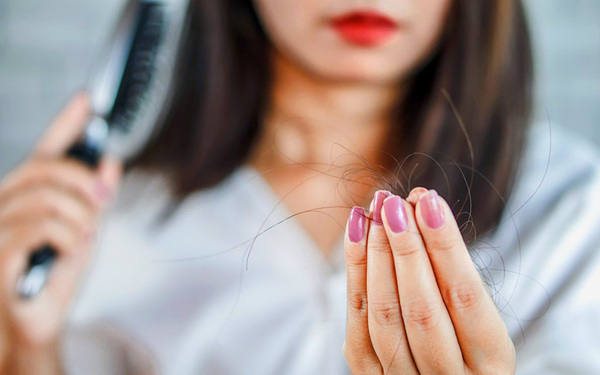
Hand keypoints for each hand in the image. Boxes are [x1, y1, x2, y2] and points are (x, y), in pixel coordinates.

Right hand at [0, 94, 121, 373]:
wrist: (36, 322)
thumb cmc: (54, 277)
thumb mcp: (86, 232)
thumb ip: (95, 198)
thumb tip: (111, 162)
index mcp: (26, 196)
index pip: (45, 151)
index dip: (65, 123)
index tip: (87, 100)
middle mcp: (4, 204)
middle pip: (43, 168)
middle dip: (83, 179)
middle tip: (104, 198)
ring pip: (46, 199)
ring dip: (80, 218)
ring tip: (86, 238)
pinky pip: (39, 228)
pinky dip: (68, 237)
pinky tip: (73, 249)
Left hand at [343, 188, 514, 373]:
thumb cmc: (466, 347)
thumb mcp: (480, 323)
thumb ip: (454, 277)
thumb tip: (422, 207)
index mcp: (490, 365)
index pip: (465, 297)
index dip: (446, 246)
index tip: (429, 202)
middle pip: (421, 309)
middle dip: (406, 248)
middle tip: (395, 203)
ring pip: (385, 316)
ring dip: (377, 255)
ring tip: (376, 211)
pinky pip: (358, 326)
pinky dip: (356, 274)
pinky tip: (357, 234)